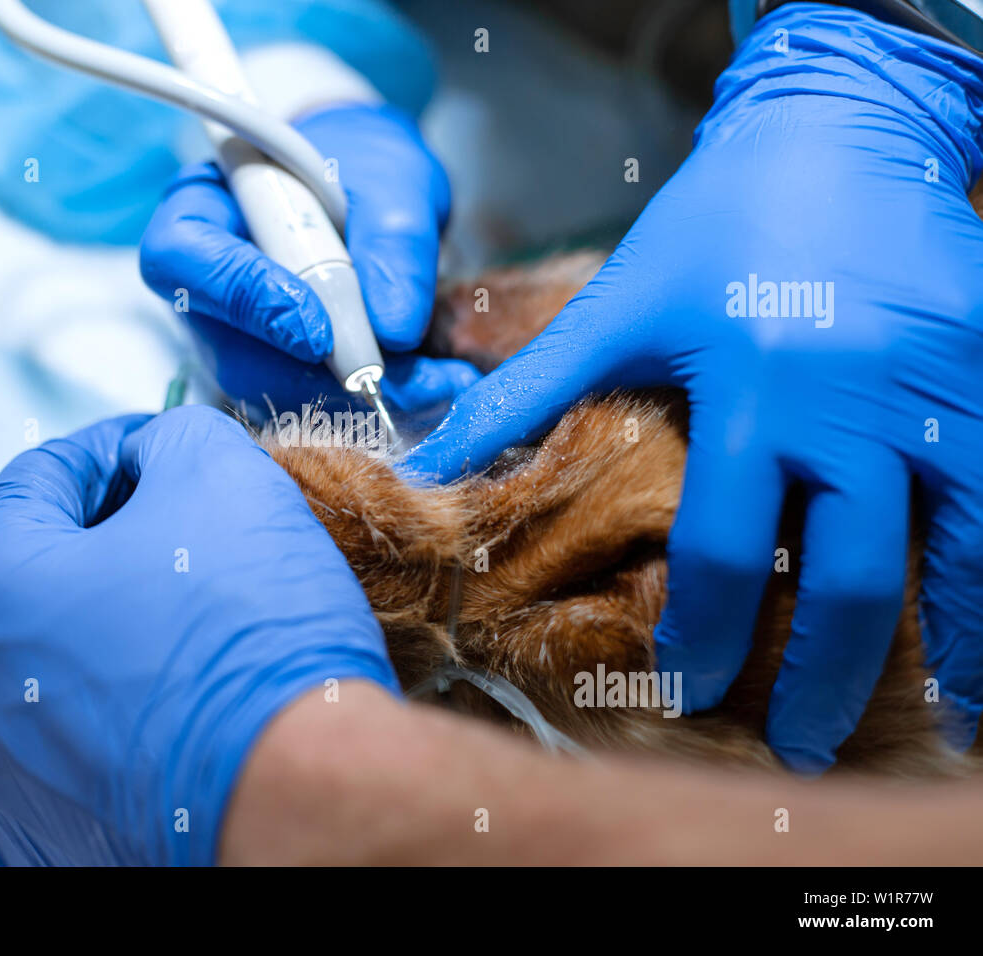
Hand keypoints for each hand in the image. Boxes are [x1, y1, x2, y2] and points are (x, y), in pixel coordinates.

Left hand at [0, 406, 396, 864]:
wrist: (301, 793)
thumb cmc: (254, 647)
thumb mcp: (225, 477)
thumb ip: (172, 438)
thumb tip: (154, 452)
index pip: (36, 482)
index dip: (108, 454)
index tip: (152, 458)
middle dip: (67, 554)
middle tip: (146, 552)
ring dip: (17, 663)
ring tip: (94, 657)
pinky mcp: (13, 852)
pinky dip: (17, 781)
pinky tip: (66, 767)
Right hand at [139, 102, 476, 418]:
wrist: (378, 195)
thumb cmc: (366, 169)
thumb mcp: (393, 180)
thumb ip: (394, 239)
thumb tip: (394, 329)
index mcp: (202, 209)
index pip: (183, 258)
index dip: (245, 301)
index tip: (318, 331)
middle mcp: (204, 287)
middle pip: (230, 353)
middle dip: (319, 378)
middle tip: (409, 380)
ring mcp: (234, 341)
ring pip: (274, 394)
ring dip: (356, 404)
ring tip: (438, 383)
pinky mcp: (274, 378)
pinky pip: (309, 409)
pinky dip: (369, 410)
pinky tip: (426, 389)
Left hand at [403, 6, 982, 770]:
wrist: (837, 129)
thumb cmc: (715, 223)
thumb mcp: (617, 307)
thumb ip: (525, 394)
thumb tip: (435, 469)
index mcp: (752, 388)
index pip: (724, 551)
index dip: (704, 636)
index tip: (689, 690)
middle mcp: (855, 402)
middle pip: (848, 579)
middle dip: (820, 679)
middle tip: (794, 744)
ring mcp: (942, 390)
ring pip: (959, 553)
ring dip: (939, 650)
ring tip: (920, 718)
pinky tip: (977, 637)